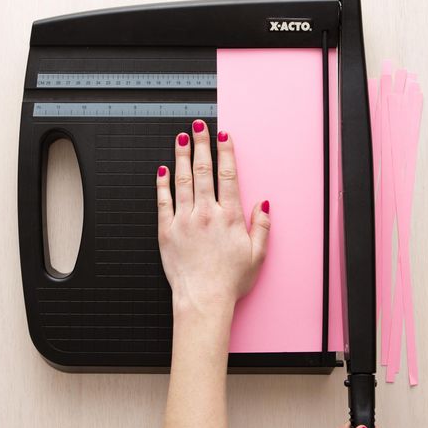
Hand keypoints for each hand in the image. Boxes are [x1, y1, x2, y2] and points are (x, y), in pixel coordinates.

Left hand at [156, 120, 269, 331]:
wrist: (203, 301)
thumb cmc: (230, 281)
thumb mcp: (257, 255)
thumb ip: (262, 226)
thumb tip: (264, 204)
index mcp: (230, 217)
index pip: (227, 176)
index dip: (226, 153)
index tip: (224, 137)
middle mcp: (206, 214)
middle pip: (204, 171)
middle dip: (202, 145)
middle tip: (199, 126)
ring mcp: (184, 221)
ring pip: (183, 180)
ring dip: (182, 156)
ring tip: (181, 138)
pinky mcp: (166, 231)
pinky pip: (163, 201)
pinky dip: (163, 183)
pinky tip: (164, 169)